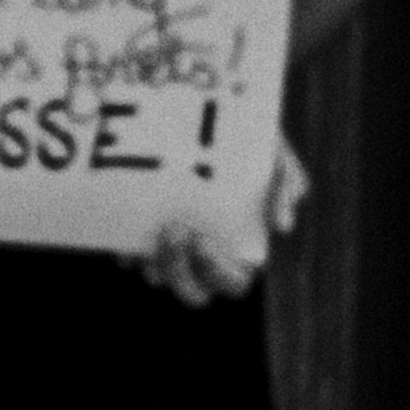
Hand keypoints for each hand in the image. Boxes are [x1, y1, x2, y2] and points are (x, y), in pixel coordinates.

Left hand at [130, 136, 306, 307]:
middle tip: (175, 230)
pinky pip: (130, 258)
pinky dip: (126, 251)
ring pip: (160, 278)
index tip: (201, 240)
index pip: (233, 283)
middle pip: (193, 292)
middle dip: (180, 270)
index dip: (216, 272)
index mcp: (240, 249)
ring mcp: (173, 248)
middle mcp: (205, 256)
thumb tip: (282, 227)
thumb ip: (286, 182)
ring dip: (156, 262)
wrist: (200, 117)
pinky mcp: (142, 234)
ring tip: (157, 226)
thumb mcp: (274, 150)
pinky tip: (123, 232)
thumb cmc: (246, 139)